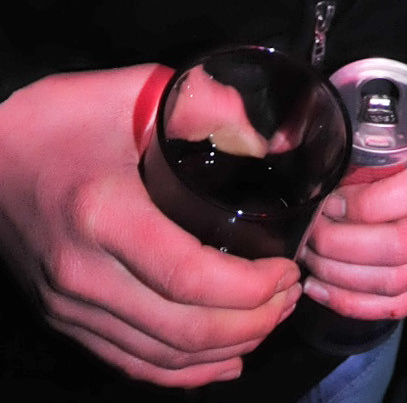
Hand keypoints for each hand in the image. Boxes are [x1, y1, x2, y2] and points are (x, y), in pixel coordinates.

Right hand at [0, 65, 302, 385]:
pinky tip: (223, 359)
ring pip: (160, 357)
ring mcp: (70, 306)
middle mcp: (83, 274)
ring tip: (271, 316)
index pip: (187, 277)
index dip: (250, 288)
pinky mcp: (65, 319)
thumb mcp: (132, 90)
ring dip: (227, 347)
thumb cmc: (58, 117)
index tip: (287, 268)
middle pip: (181, 329)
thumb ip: (208, 107)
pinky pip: (131, 362)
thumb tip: (278, 139)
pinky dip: (183, 372)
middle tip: (292, 292)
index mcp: (104, 214)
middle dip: (253, 321)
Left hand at [302, 87, 406, 321]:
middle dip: (346, 243)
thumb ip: (350, 115)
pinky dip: (356, 302)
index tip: (331, 198)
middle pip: (405, 244)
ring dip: (344, 275)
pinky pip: (401, 302)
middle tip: (313, 231)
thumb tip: (282, 140)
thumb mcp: (404, 103)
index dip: (369, 202)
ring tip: (311, 257)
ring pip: (398, 280)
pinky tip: (323, 287)